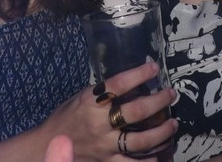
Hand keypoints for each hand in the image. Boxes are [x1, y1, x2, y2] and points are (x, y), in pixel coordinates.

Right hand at [37, 59, 177, 160]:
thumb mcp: (82, 98)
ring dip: (162, 131)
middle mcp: (100, 124)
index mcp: (91, 102)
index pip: (119, 85)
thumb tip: (133, 82)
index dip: (139, 74)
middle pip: (136, 111)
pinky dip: (150, 159)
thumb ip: (103, 93)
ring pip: (141, 141)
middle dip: (159, 101)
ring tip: (173, 124)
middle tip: (171, 95)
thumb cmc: (66, 117)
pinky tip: (160, 152)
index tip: (154, 68)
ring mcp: (105, 146)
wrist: (48, 146)